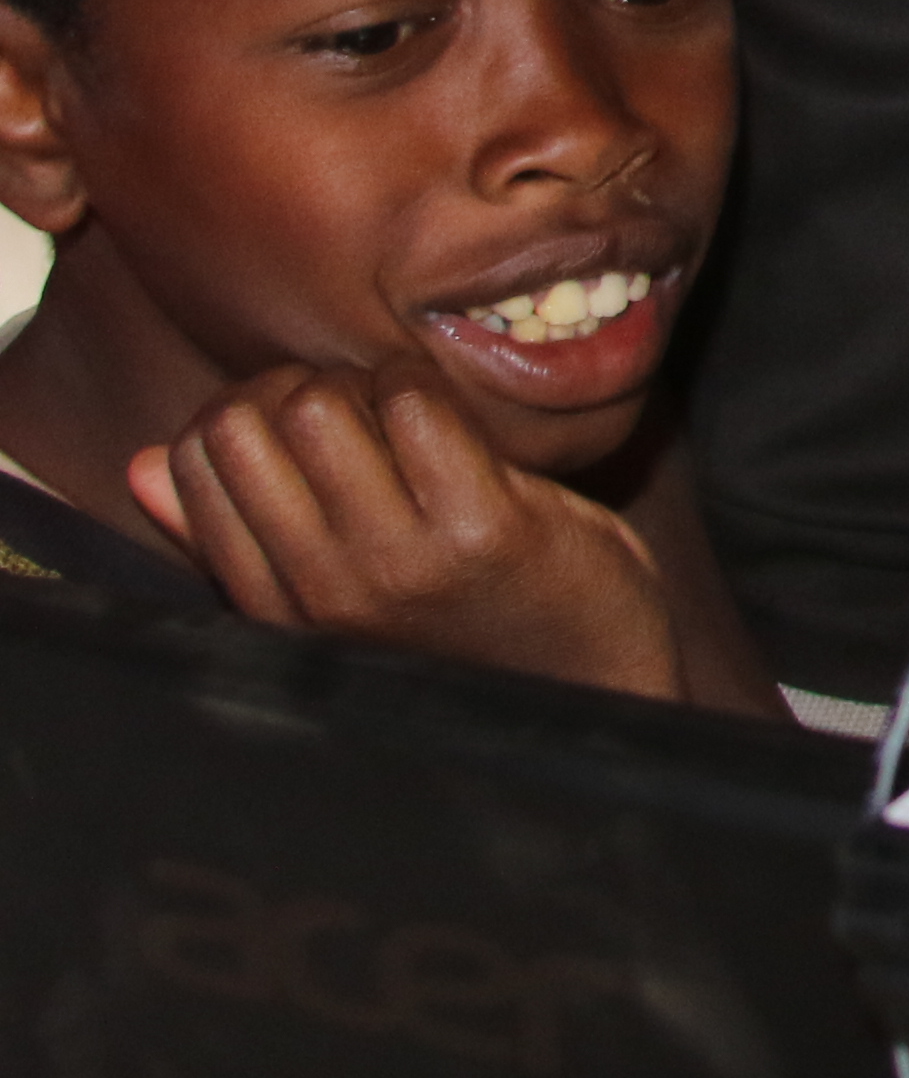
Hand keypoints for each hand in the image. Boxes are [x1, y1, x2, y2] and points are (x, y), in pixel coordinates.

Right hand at [130, 370, 686, 700]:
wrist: (595, 694)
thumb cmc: (468, 629)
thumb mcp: (335, 594)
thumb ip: (239, 534)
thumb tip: (144, 463)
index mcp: (274, 603)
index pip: (193, 462)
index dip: (248, 410)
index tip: (304, 425)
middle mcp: (322, 589)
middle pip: (245, 423)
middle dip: (298, 386)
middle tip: (358, 411)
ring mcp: (399, 563)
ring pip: (319, 408)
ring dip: (365, 383)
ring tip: (405, 417)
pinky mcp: (484, 530)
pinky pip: (419, 406)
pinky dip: (426, 385)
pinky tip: (454, 421)